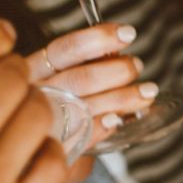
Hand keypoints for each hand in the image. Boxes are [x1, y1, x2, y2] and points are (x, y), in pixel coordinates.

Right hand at [27, 23, 149, 148]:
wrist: (34, 148)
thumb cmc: (54, 102)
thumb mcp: (60, 76)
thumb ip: (86, 64)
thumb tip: (119, 54)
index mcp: (35, 70)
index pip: (65, 50)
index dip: (97, 39)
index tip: (127, 34)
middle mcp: (37, 94)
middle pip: (80, 79)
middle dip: (117, 70)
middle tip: (137, 65)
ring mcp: (45, 123)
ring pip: (85, 107)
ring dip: (122, 98)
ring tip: (148, 92)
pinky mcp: (54, 148)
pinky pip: (83, 136)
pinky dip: (104, 126)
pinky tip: (118, 120)